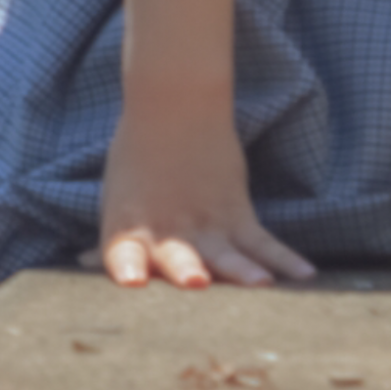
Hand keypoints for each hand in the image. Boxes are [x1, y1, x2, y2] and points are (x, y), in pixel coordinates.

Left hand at [95, 99, 314, 287]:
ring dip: (243, 270)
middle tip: (198, 282)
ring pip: (227, 252)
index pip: (123, 255)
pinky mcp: (236, 213)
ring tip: (261, 284)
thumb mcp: (117, 199)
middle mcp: (166, 229)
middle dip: (186, 270)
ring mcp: (205, 222)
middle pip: (177, 256)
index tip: (132, 282)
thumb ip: (115, 238)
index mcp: (128, 227)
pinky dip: (284, 259)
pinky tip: (305, 275)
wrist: (173, 105)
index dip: (127, 267)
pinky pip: (262, 242)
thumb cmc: (137, 158)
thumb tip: (85, 263)